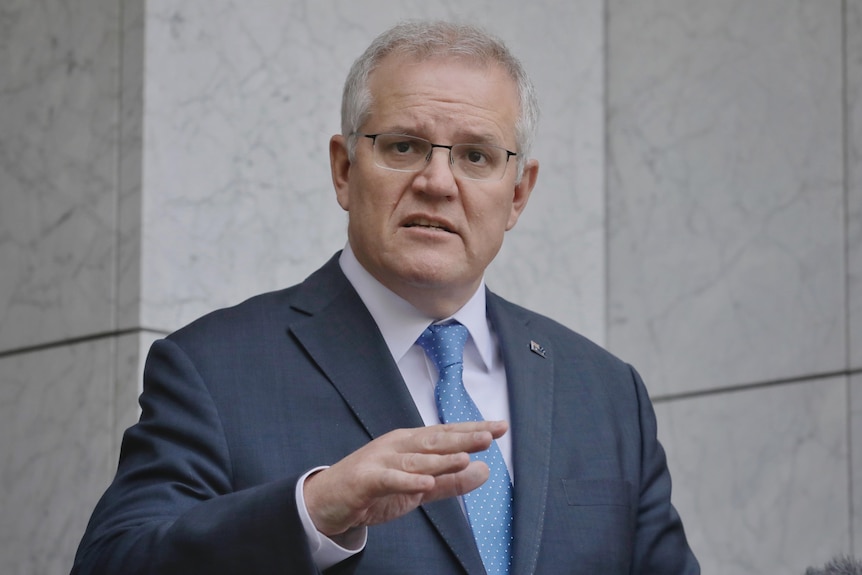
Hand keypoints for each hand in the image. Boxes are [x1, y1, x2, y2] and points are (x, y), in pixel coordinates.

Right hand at [303, 420, 507, 536]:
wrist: (327, 501)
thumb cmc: (372, 489)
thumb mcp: (418, 487)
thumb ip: (450, 482)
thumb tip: (484, 471)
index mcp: (411, 444)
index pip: (447, 434)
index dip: (473, 430)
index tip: (500, 427)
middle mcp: (398, 446)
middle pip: (434, 440)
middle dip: (462, 437)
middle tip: (489, 435)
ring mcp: (380, 460)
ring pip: (415, 459)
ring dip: (440, 458)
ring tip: (464, 457)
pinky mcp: (366, 479)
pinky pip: (389, 479)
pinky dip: (408, 481)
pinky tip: (426, 483)